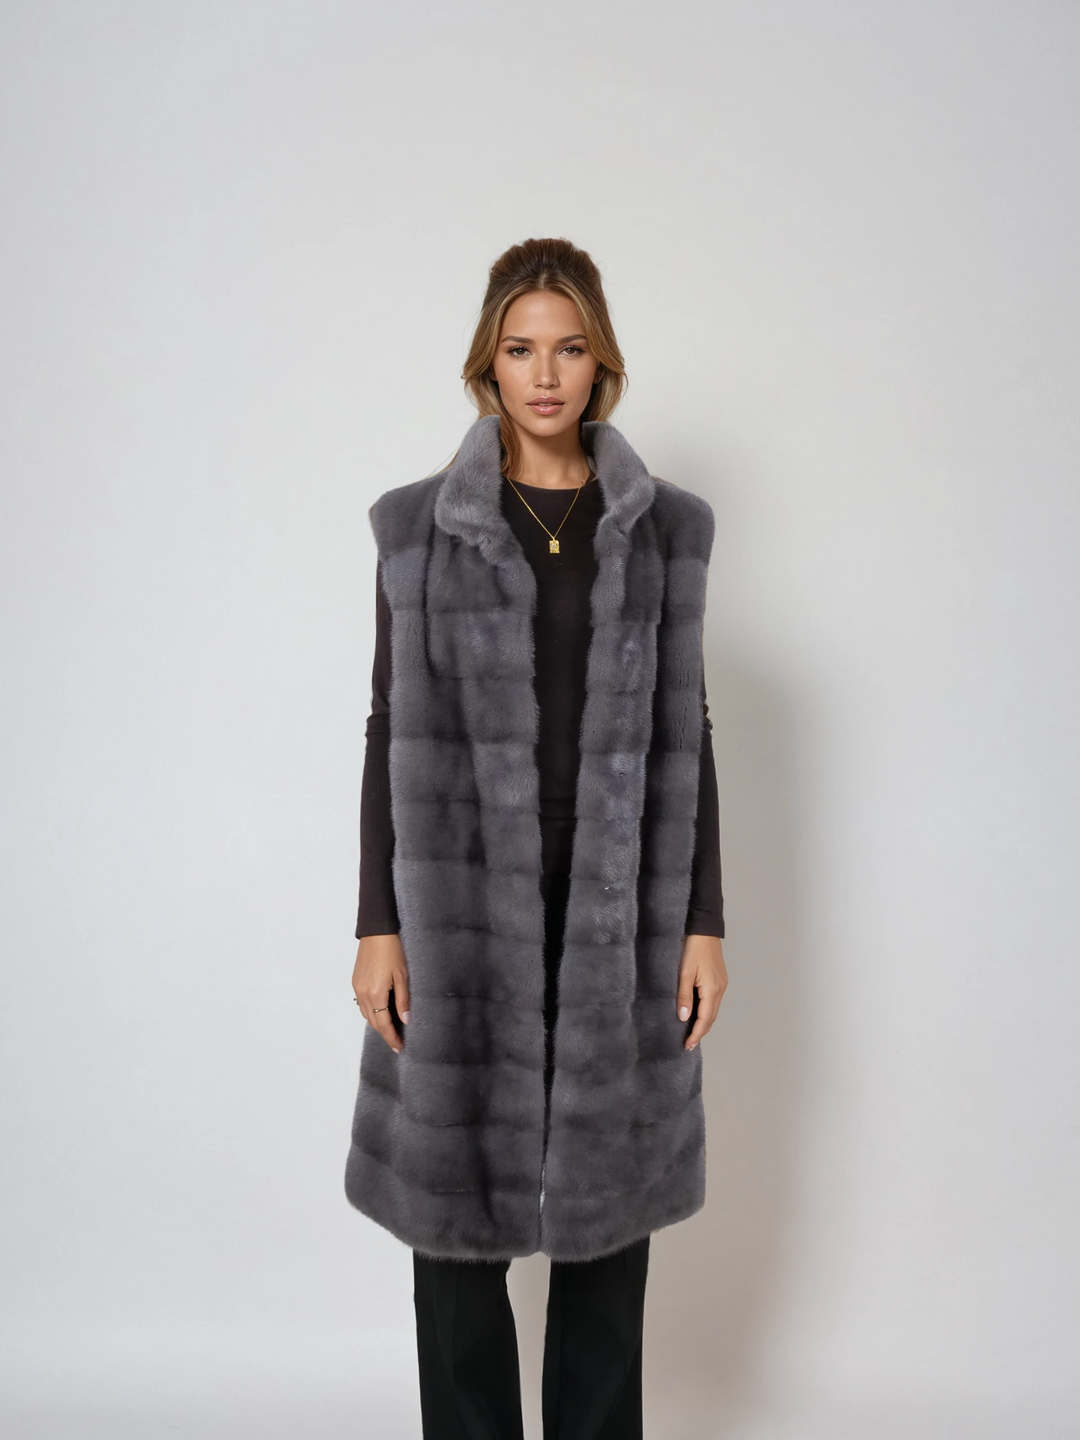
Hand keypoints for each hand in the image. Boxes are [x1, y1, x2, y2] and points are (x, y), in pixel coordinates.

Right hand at [352, 934, 409, 1053]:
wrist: (376, 931)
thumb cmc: (392, 950)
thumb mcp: (403, 976)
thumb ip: (403, 1001)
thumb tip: (405, 1020)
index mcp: (375, 994)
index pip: (383, 1024)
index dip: (391, 1037)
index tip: (399, 1047)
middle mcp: (363, 993)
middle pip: (373, 1022)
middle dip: (385, 1033)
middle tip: (397, 1042)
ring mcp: (357, 987)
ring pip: (366, 1014)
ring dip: (377, 1023)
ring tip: (391, 1029)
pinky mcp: (355, 981)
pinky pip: (362, 1004)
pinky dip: (371, 1012)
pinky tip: (381, 1011)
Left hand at [676, 935, 726, 1050]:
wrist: (704, 929)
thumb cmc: (693, 948)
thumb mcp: (684, 972)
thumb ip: (684, 996)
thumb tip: (684, 1018)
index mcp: (712, 990)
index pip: (705, 1019)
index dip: (696, 1034)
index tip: (687, 1045)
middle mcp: (720, 990)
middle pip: (711, 1017)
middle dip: (700, 1032)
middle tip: (688, 1045)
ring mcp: (721, 984)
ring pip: (713, 1010)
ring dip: (703, 1023)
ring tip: (691, 1033)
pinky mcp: (719, 979)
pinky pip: (713, 1002)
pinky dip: (705, 1012)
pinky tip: (697, 1014)